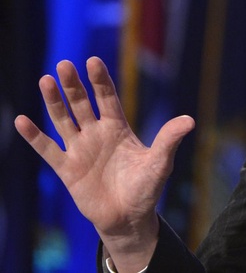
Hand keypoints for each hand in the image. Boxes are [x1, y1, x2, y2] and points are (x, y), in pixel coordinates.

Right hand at [14, 57, 194, 270]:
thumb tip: (190, 120)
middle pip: (82, 103)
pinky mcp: (67, 169)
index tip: (93, 61)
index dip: (100, 80)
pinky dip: (34, 136)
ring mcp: (80, 149)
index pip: (107, 98)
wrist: (128, 217)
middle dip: (74, 85)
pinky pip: (48, 149)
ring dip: (54, 101)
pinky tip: (21, 121)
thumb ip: (169, 140)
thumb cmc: (146, 188)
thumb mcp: (161, 163)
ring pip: (63, 120)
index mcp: (118, 128)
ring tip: (46, 79)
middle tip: (65, 63)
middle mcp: (97, 134)